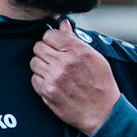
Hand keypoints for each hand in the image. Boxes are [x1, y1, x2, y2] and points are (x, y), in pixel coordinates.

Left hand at [30, 20, 119, 136]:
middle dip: (45, 51)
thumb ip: (75, 40)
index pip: (49, 35)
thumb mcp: (94, 57)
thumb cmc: (101, 83)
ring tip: (54, 72)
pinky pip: (34, 79)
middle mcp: (64, 63)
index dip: (52, 40)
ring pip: (34, 62)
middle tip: (54, 59)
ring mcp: (54, 78)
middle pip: (38, 47)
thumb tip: (62, 24)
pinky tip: (52, 83)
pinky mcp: (47, 92)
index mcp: (77, 51)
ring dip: (41, 66)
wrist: (102, 113)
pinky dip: (40, 80)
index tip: (56, 46)